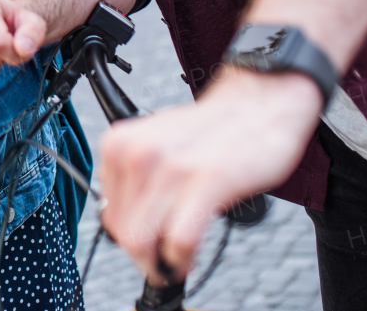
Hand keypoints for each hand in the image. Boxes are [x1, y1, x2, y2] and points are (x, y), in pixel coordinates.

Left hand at [98, 68, 322, 282]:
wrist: (258, 103)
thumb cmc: (211, 128)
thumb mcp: (155, 144)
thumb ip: (134, 178)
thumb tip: (120, 221)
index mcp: (119, 143)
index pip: (108, 214)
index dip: (127, 240)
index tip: (146, 249)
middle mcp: (137, 152)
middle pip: (122, 232)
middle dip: (142, 258)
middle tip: (161, 263)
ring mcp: (170, 166)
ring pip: (142, 240)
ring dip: (160, 263)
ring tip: (176, 261)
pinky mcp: (206, 179)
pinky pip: (179, 239)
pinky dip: (181, 258)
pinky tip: (189, 255)